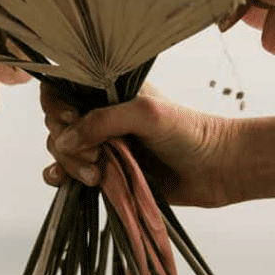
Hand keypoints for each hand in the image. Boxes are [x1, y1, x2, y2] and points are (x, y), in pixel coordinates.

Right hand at [40, 83, 239, 207]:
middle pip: (59, 125)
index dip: (58, 106)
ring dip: (69, 164)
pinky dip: (62, 178)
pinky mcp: (106, 174)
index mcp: (109, 93)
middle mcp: (102, 117)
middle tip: (95, 158)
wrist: (217, 169)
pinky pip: (70, 175)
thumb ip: (103, 121)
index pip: (64, 91)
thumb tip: (64, 140)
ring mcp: (103, 147)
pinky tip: (64, 183)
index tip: (71, 120)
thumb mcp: (146, 114)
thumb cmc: (189, 132)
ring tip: (96, 176)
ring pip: (63, 151)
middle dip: (67, 143)